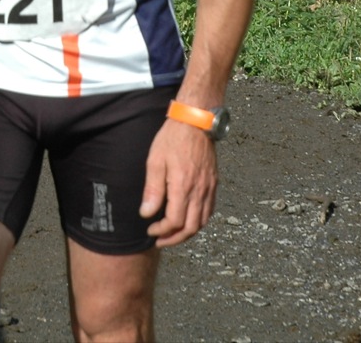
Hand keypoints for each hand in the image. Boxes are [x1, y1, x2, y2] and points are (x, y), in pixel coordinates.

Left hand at [139, 117, 218, 246]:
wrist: (196, 121)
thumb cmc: (173, 138)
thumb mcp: (155, 161)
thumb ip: (152, 189)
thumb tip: (147, 214)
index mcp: (183, 186)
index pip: (175, 222)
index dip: (162, 231)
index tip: (151, 229)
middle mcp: (199, 190)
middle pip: (191, 228)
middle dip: (174, 239)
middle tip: (160, 239)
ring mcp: (209, 187)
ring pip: (202, 222)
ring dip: (187, 233)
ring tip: (172, 234)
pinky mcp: (214, 183)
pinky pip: (209, 210)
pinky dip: (199, 221)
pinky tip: (188, 219)